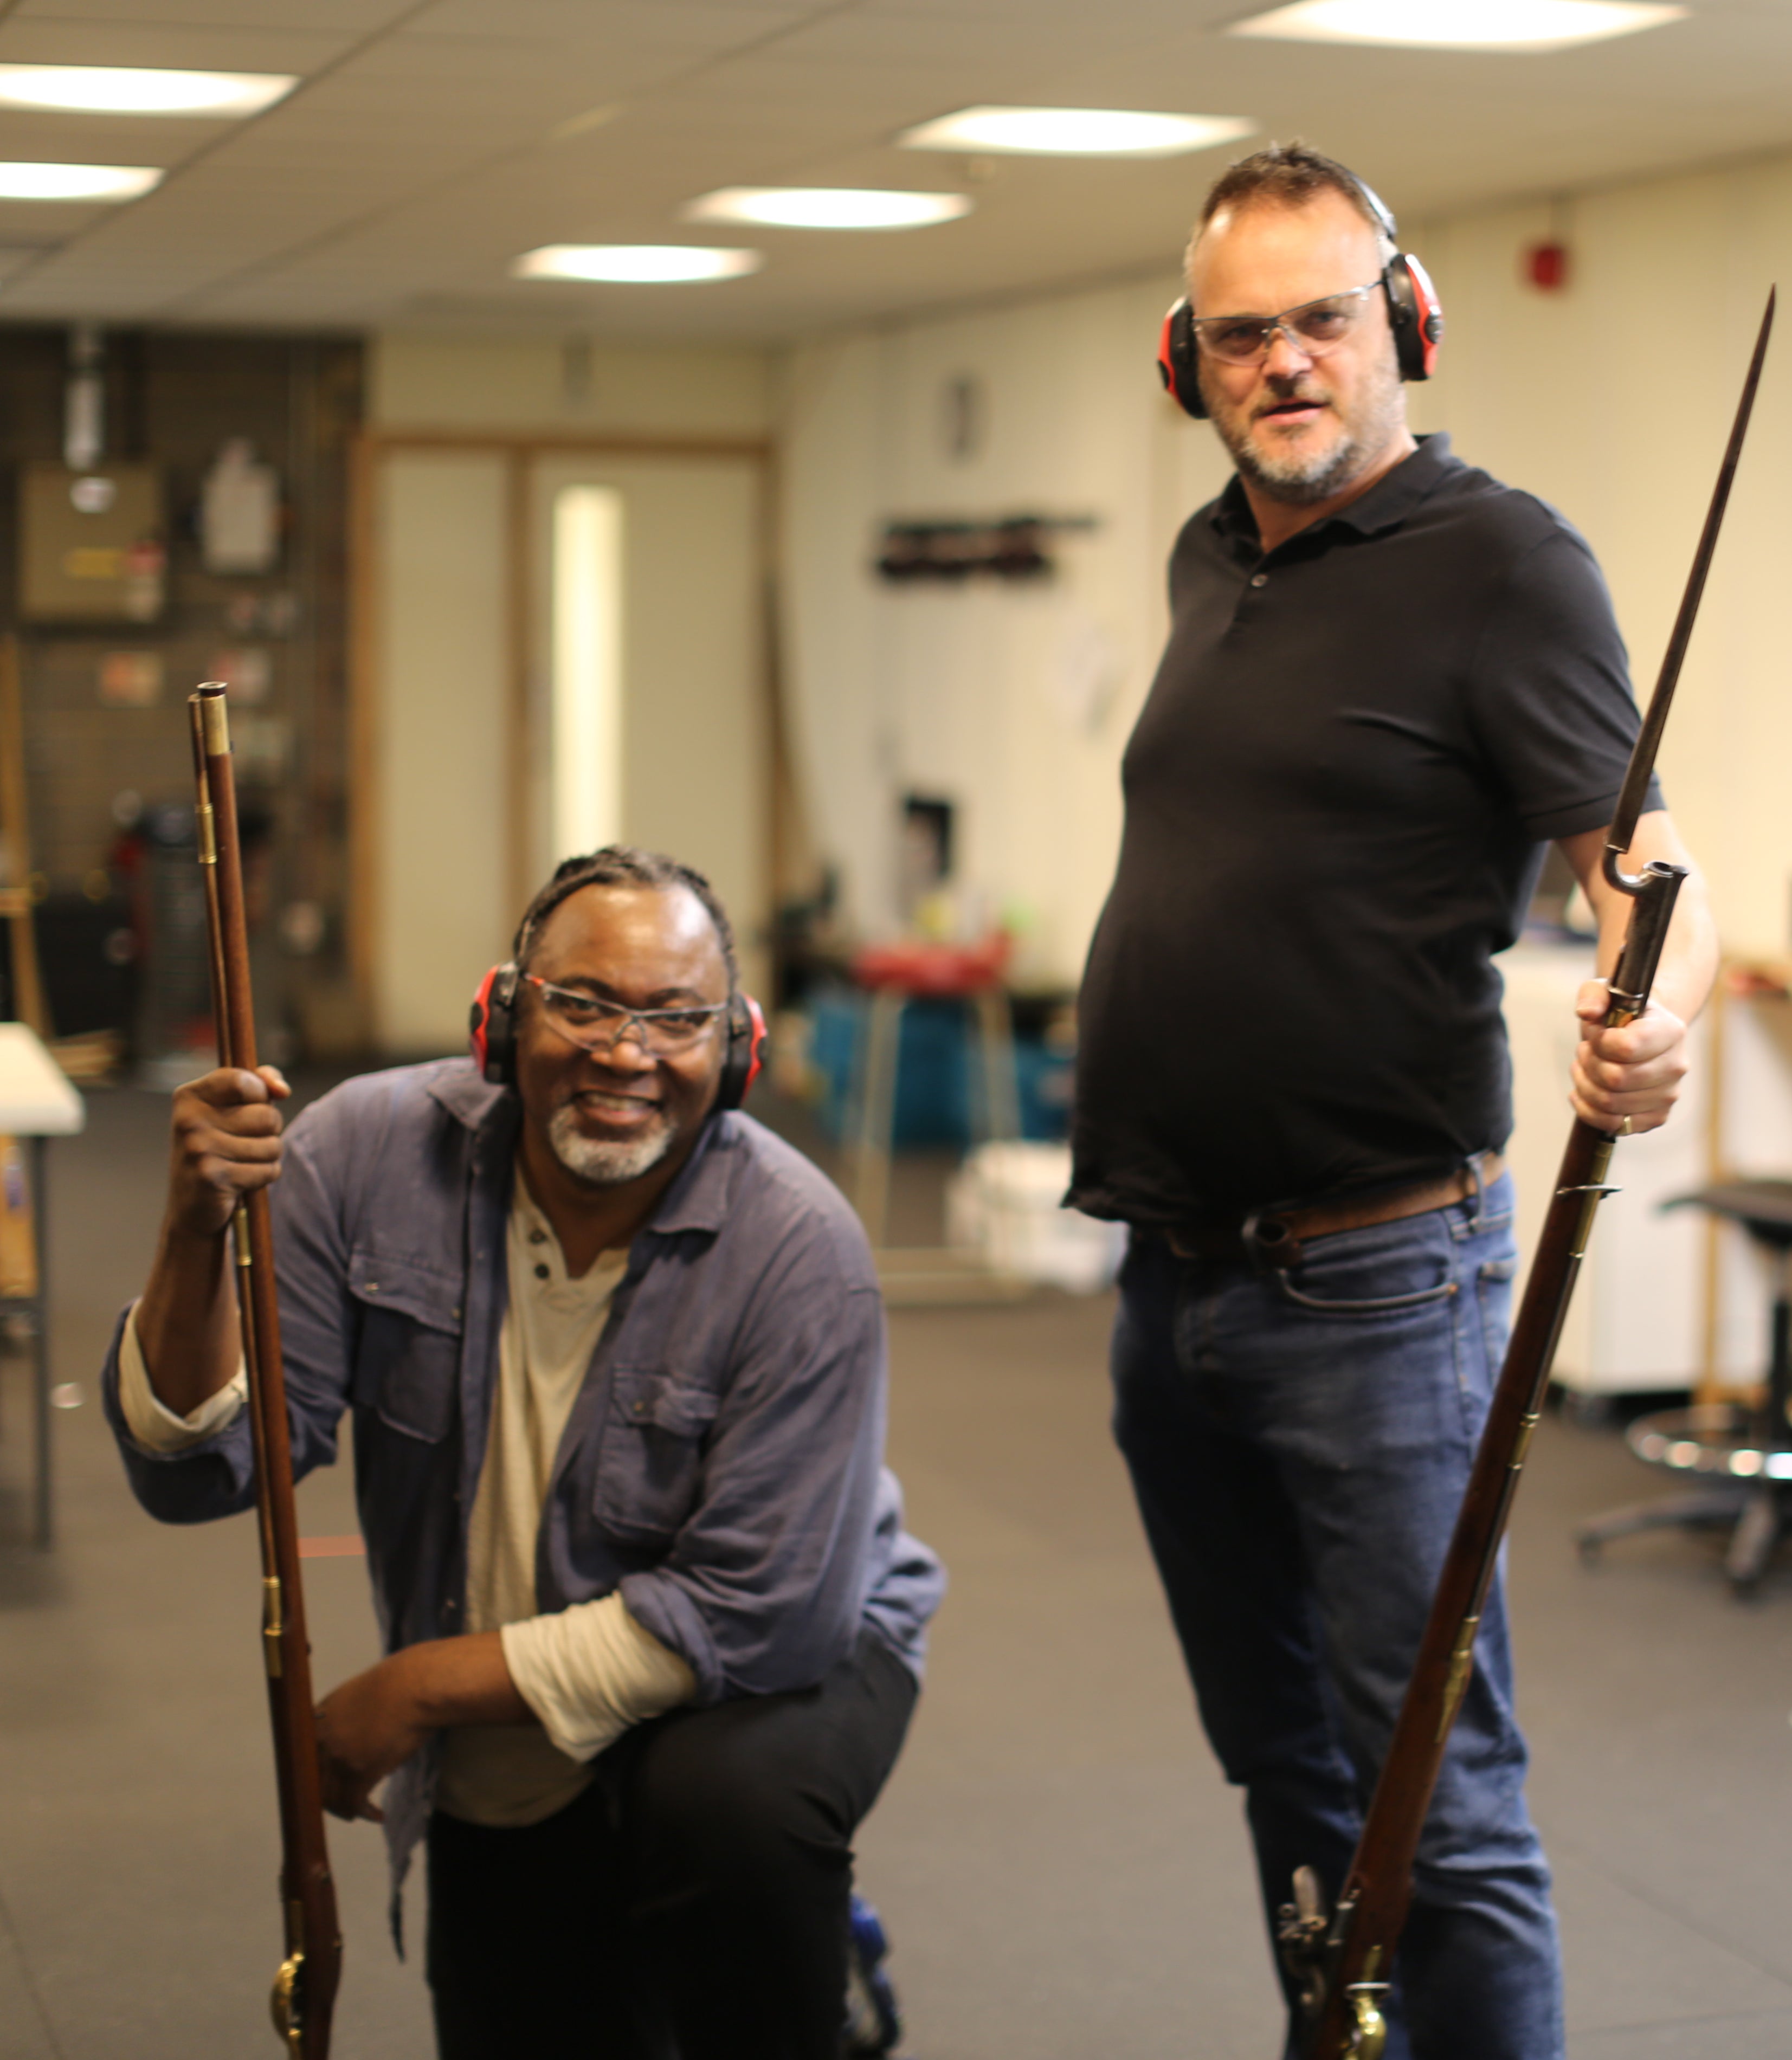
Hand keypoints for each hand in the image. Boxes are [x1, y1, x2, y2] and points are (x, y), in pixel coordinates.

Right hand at [167, 1066, 289, 1237]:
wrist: (191, 1206)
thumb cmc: (219, 1148)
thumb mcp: (230, 1109)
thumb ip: (258, 1083)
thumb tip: (282, 1089)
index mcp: (189, 1096)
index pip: (243, 1080)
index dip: (261, 1094)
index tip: (254, 1105)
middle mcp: (188, 1120)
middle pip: (267, 1115)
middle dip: (269, 1131)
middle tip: (245, 1142)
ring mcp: (198, 1149)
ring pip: (272, 1145)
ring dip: (268, 1156)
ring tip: (243, 1162)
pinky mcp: (213, 1178)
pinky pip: (268, 1170)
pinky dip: (264, 1176)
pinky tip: (242, 1180)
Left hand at [314, 1653, 430, 1824]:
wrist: (415, 1685)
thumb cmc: (396, 1686)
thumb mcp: (356, 1697)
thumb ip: (344, 1721)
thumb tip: (351, 1745)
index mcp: (318, 1719)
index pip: (304, 1760)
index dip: (315, 1779)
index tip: (325, 1789)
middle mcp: (322, 1740)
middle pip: (315, 1783)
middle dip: (330, 1800)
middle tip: (345, 1806)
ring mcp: (339, 1757)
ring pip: (333, 1798)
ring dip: (347, 1810)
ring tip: (361, 1813)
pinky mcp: (359, 1771)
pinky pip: (355, 1803)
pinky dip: (366, 1813)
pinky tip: (378, 1815)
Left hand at [1570, 982, 1689, 1135]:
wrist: (1637, 1036)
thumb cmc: (1620, 1013)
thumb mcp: (1605, 992)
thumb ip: (1593, 995)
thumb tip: (1587, 1013)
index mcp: (1671, 1031)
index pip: (1627, 1047)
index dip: (1599, 1042)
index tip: (1596, 1033)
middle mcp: (1676, 1065)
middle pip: (1615, 1079)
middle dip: (1588, 1063)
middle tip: (1585, 1051)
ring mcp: (1668, 1095)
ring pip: (1609, 1103)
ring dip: (1584, 1084)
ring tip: (1585, 1067)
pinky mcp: (1655, 1117)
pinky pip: (1612, 1124)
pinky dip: (1588, 1109)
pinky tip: (1583, 1091)